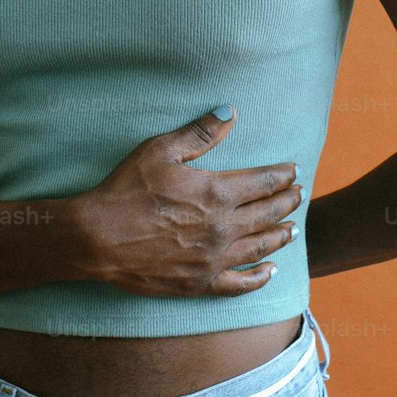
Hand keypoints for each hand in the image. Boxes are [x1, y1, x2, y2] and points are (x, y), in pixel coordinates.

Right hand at [70, 106, 302, 296]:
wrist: (98, 237)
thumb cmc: (126, 189)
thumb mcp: (161, 150)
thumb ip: (200, 132)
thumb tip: (231, 112)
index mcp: (217, 192)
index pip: (262, 182)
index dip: (281, 176)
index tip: (293, 171)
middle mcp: (223, 227)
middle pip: (267, 214)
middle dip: (287, 202)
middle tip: (299, 195)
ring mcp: (213, 258)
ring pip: (260, 247)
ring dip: (280, 235)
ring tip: (293, 228)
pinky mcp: (200, 282)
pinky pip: (239, 283)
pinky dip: (259, 277)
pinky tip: (270, 271)